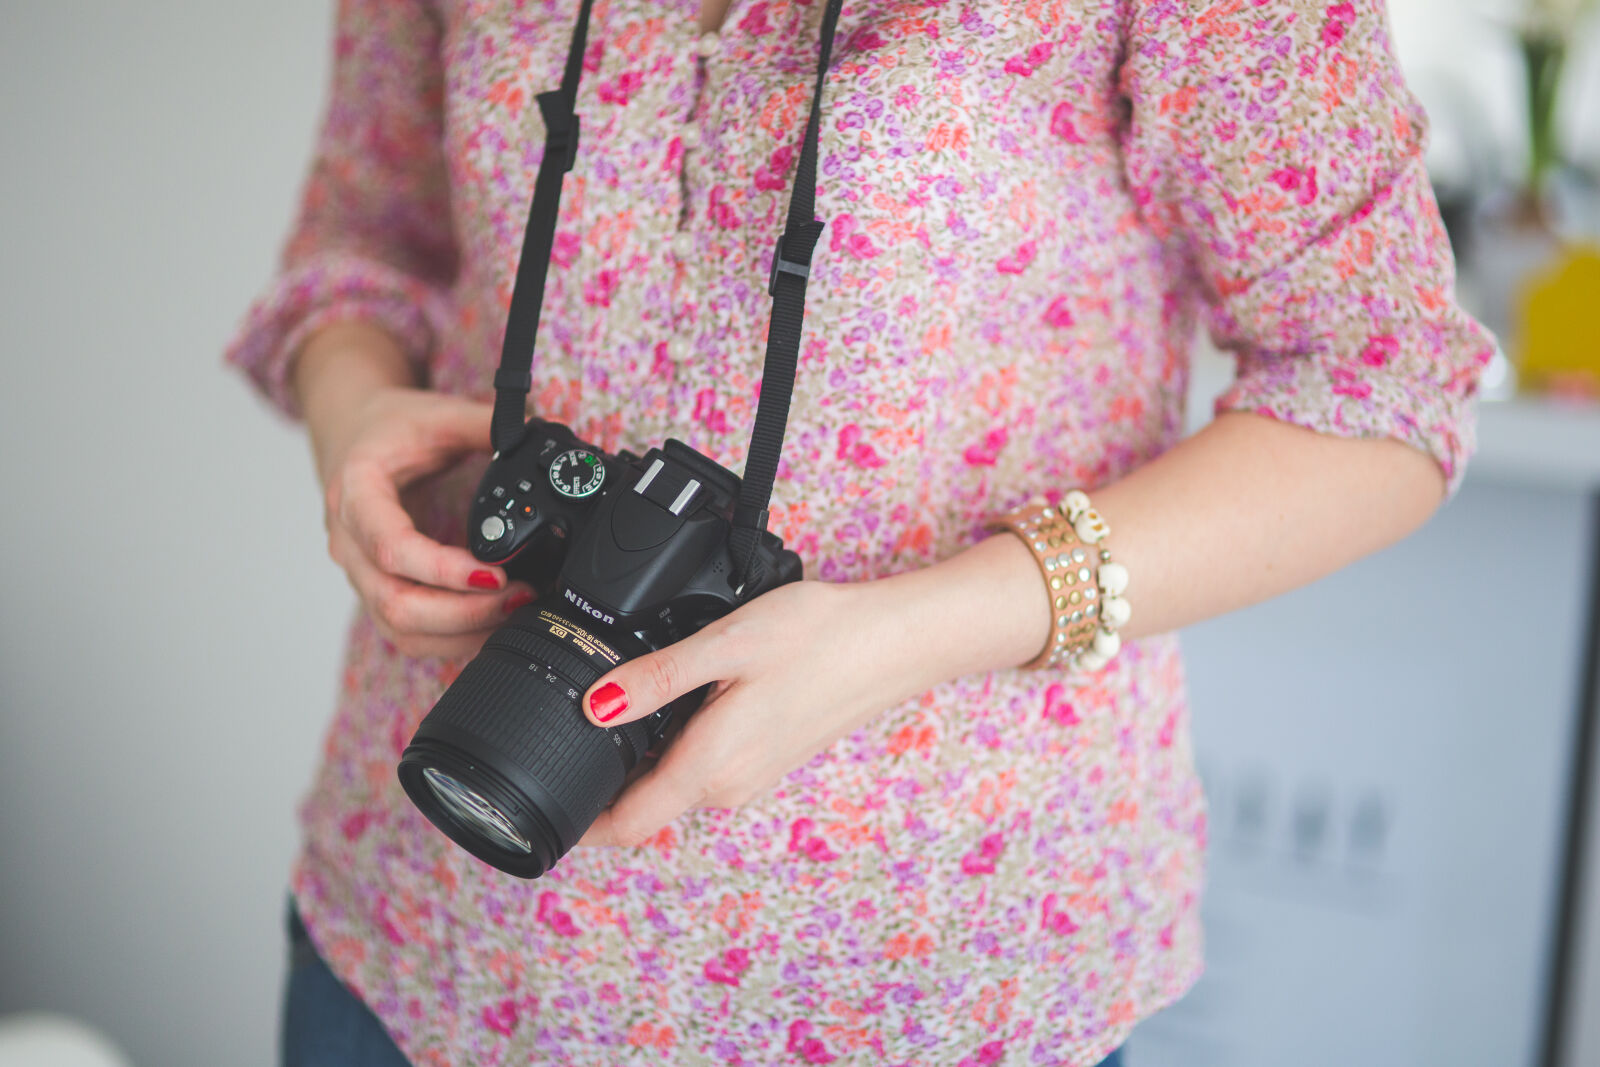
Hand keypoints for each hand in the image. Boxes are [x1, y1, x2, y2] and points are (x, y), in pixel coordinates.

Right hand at [312, 385, 534, 658]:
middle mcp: (349, 543)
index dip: (443, 570)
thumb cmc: (389, 428)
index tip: (495, 574)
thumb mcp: (437, 414)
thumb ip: (485, 424)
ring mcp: (359, 573)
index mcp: (355, 493)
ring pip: (401, 627)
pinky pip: (407, 632)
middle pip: (396, 603)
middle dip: (464, 612)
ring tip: (515, 611)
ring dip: (461, 631)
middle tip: (520, 597)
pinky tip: (491, 624)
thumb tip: (539, 432)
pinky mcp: (375, 590)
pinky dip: (451, 637)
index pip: (390, 548)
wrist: (350, 436)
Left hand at [573, 578, 938, 847]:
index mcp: (711, 767)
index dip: (579, 827)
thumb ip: (657, 679)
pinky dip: (674, 740)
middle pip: (644, 803)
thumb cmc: (819, 637)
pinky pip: (703, 764)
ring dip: (639, 755)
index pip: (628, 827)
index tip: (540, 804)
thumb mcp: (726, 644)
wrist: (895, 640)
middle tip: (563, 725)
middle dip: (602, 777)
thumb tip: (593, 707)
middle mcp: (729, 785)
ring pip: (673, 780)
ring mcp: (751, 775)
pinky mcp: (766, 756)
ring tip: (614, 700)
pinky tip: (674, 693)